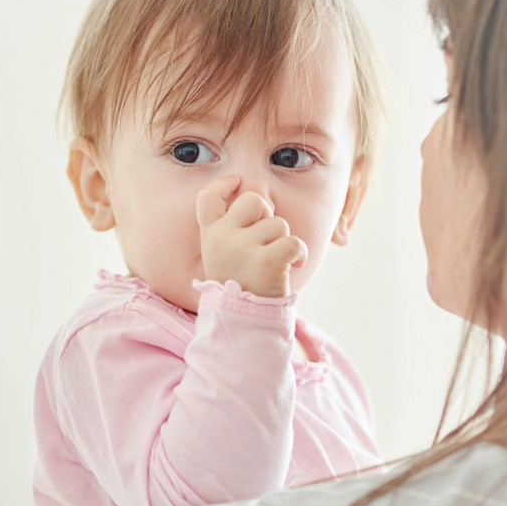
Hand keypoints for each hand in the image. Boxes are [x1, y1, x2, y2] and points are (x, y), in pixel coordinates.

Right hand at [196, 176, 307, 297]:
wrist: (242, 323)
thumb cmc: (239, 287)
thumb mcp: (221, 258)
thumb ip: (230, 230)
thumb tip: (251, 196)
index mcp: (210, 236)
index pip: (208, 197)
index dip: (223, 184)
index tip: (236, 181)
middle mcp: (222, 239)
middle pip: (252, 200)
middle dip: (267, 215)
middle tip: (266, 241)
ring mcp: (242, 249)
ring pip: (278, 224)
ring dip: (283, 241)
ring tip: (274, 264)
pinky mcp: (267, 261)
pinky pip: (293, 242)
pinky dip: (299, 254)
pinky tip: (293, 266)